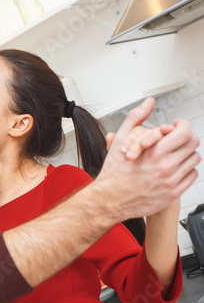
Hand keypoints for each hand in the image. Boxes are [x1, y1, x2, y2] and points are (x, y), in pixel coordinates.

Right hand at [95, 97, 199, 221]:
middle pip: (192, 144)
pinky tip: (173, 168)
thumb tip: (148, 103)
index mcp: (153, 152)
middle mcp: (164, 167)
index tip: (177, 126)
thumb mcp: (121, 141)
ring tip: (173, 154)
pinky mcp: (173, 193)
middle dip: (185, 138)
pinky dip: (186, 170)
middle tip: (176, 139)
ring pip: (194, 160)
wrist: (110, 199)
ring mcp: (171, 181)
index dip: (183, 126)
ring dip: (186, 154)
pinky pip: (191, 176)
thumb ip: (136, 118)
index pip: (184, 133)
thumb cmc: (114, 173)